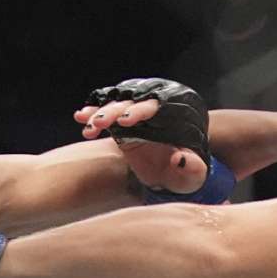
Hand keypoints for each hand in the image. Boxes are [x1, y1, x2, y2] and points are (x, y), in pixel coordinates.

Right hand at [77, 78, 209, 193]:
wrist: (173, 171)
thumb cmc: (186, 172)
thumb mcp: (193, 175)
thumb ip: (192, 169)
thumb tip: (179, 159)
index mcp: (173, 117)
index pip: (156, 107)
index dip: (140, 110)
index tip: (126, 120)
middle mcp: (153, 111)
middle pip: (132, 102)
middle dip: (115, 110)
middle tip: (99, 122)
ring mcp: (136, 115)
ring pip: (117, 105)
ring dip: (101, 112)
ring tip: (87, 123)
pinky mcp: (121, 123)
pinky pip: (106, 115)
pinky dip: (94, 116)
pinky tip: (82, 121)